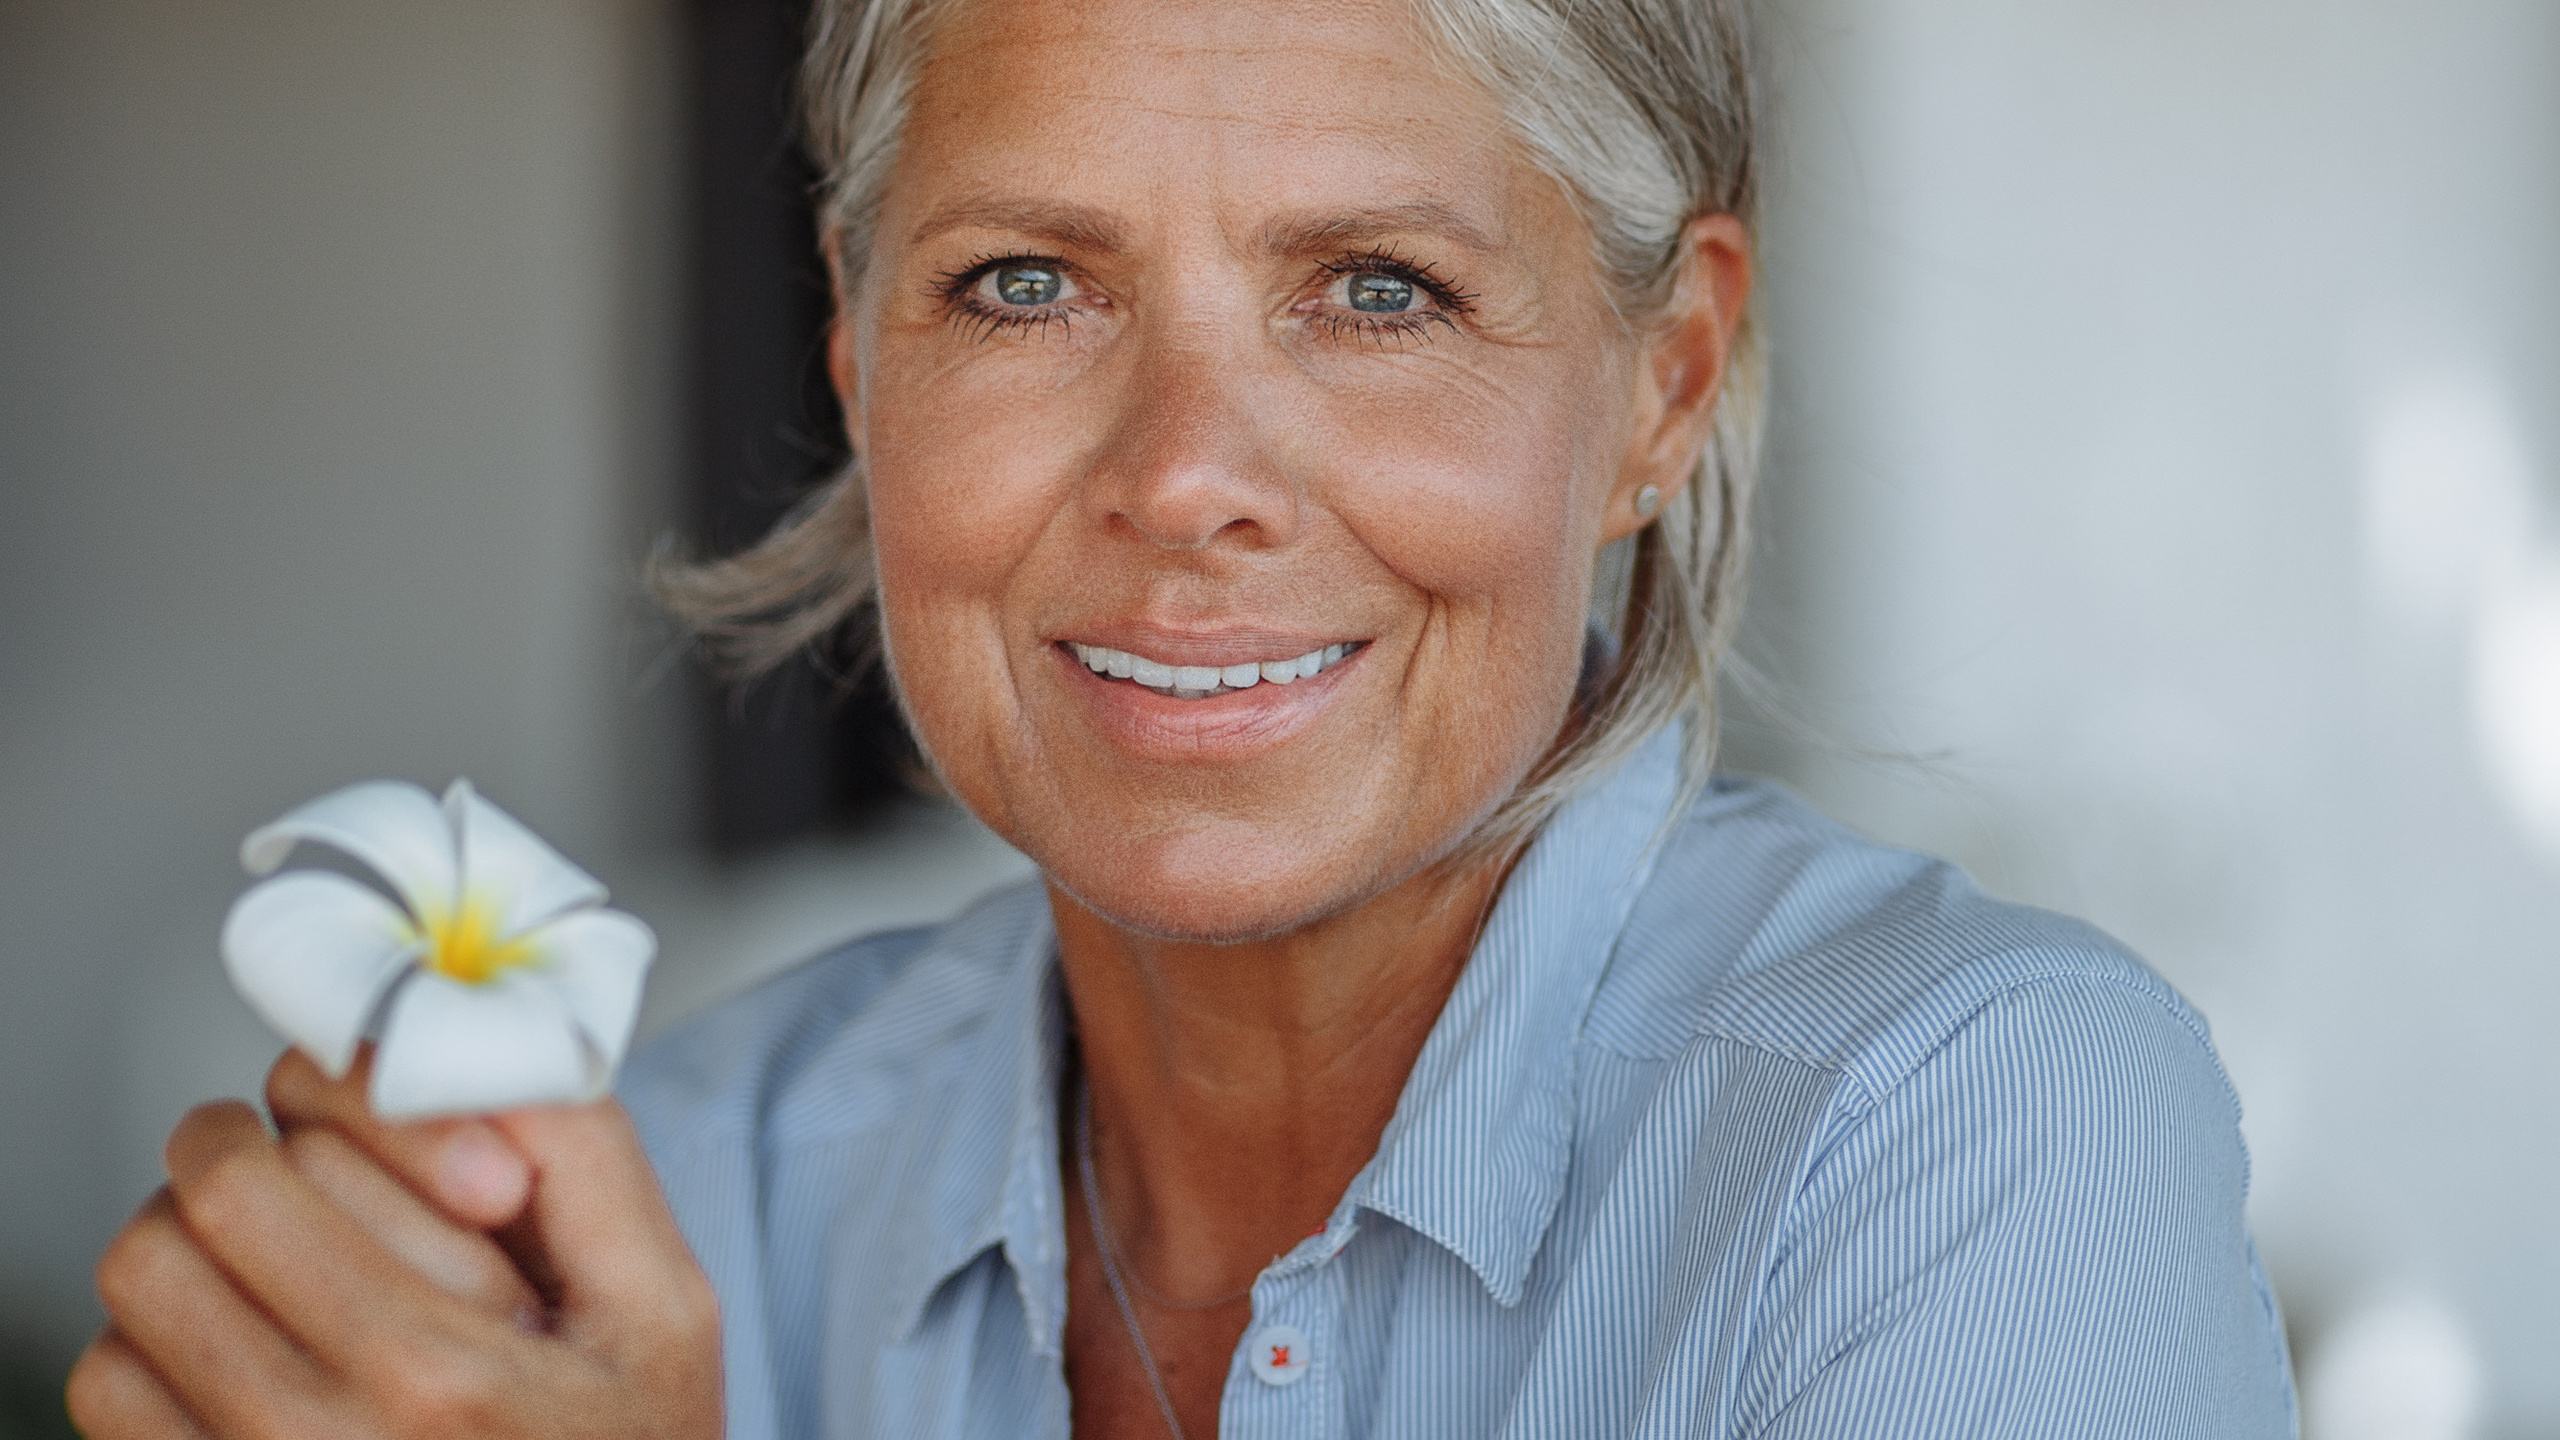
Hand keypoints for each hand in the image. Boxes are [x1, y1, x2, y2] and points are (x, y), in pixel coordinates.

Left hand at [68, 1052, 721, 1437]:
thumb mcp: (665, 1305)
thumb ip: (586, 1156)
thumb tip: (466, 1037)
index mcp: (442, 1375)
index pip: (278, 1160)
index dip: (324, 1108)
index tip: (365, 1131)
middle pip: (190, 1213)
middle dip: (248, 1162)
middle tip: (313, 1178)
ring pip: (137, 1288)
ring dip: (200, 1252)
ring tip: (286, 1269)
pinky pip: (106, 1386)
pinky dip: (160, 1348)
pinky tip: (253, 1353)